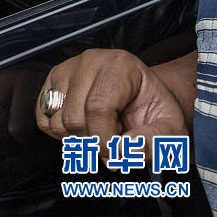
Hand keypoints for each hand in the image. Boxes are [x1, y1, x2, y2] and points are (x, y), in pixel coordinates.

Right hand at [35, 49, 187, 163]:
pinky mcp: (52, 82)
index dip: (105, 139)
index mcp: (119, 66)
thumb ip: (156, 141)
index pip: (98, 108)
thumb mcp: (172, 129)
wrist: (145, 97)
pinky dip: (61, 133)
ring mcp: (66, 70)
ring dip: (78, 138)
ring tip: (101, 129)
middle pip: (74, 117)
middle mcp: (89, 62)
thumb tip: (123, 150)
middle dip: (93, 141)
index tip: (117, 153)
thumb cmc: (155, 110)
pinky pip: (43, 119)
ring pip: (57, 121)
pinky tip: (84, 128)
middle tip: (114, 139)